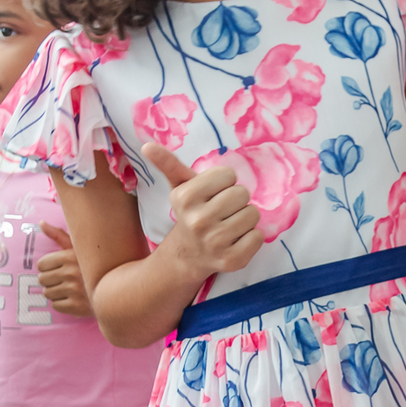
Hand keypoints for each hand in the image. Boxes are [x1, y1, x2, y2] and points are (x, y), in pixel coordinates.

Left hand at [36, 224, 92, 315]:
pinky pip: (56, 305)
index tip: (58, 268)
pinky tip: (72, 298)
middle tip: (64, 280)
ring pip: (47, 293)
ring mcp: (74, 291)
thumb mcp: (79, 247)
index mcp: (69, 257)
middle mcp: (71, 273)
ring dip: (56, 292)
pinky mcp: (77, 307)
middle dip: (51, 280)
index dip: (48, 267)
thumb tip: (41, 223)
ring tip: (69, 289)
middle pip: (42, 279)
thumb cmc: (95, 265)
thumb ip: (58, 235)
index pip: (41, 265)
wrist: (117, 287)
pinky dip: (62, 304)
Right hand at [143, 142, 262, 277]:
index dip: (224, 183)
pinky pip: (258, 237)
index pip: (228, 175)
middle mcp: (198, 221)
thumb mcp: (179, 187)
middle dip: (236, 200)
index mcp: (185, 197)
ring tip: (228, 224)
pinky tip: (236, 240)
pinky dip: (251, 237)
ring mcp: (215, 242)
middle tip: (222, 211)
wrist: (188, 255)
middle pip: (242, 194)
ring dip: (245, 218)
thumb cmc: (190, 213)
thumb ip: (168, 164)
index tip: (213, 194)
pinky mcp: (232, 260)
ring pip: (253, 214)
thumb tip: (147, 146)